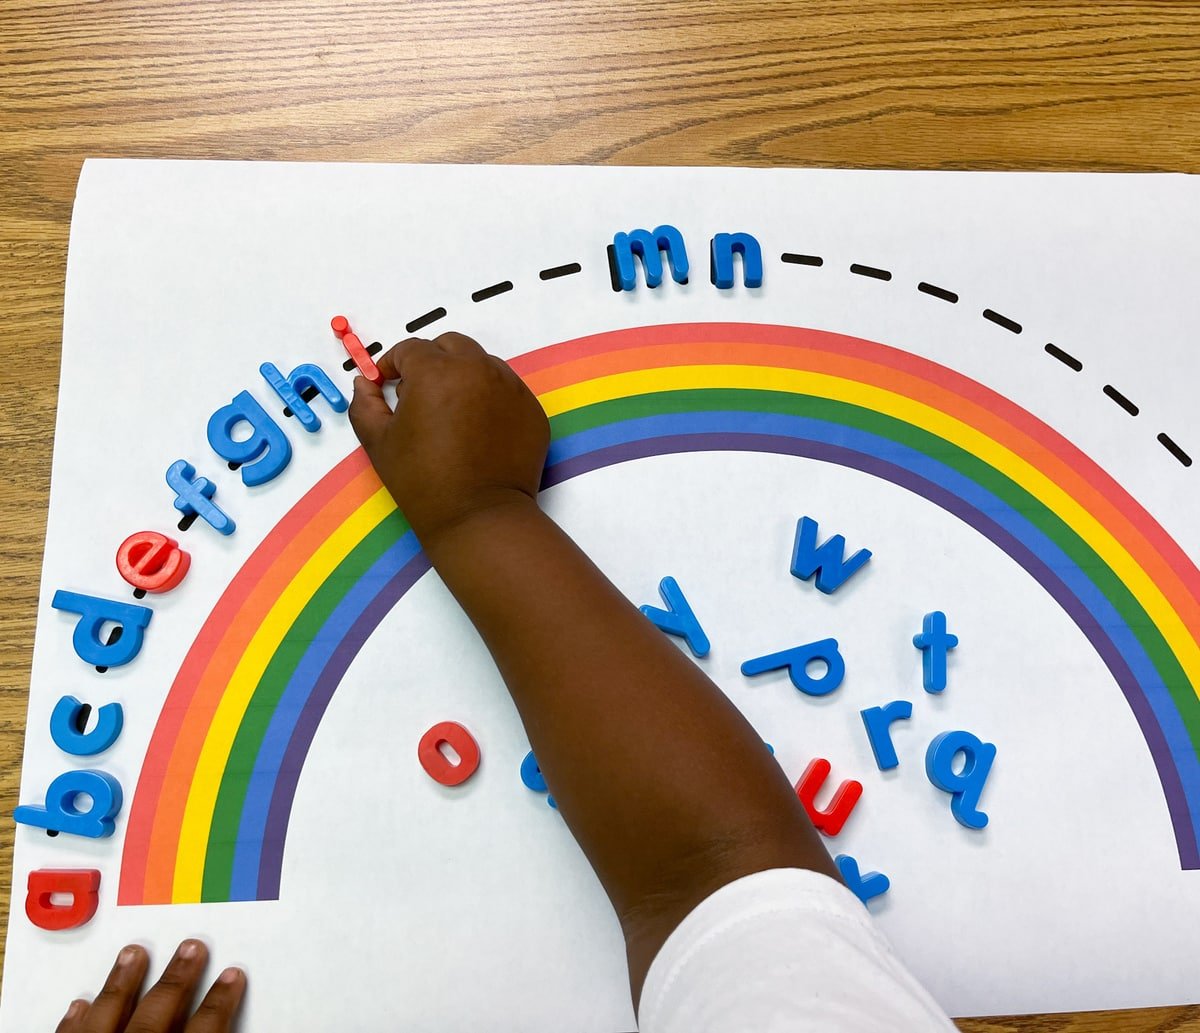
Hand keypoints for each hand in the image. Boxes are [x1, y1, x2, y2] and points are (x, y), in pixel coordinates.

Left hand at [56, 940, 244, 1032]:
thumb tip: (237, 1028)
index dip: (219, 1003)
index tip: (232, 977)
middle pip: (154, 1019)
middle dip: (175, 981)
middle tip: (190, 948)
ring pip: (106, 1021)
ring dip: (121, 986)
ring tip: (132, 954)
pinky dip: (73, 1024)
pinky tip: (80, 1005)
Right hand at [348, 332, 549, 549]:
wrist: (478, 517)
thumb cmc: (424, 482)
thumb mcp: (379, 442)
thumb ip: (365, 404)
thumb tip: (365, 383)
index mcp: (436, 371)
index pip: (411, 349)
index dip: (393, 365)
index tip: (388, 384)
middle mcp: (478, 370)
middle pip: (451, 346)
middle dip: (431, 361)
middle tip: (420, 393)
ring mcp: (510, 388)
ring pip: (482, 364)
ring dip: (463, 376)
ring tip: (451, 412)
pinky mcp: (531, 410)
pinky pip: (506, 390)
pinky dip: (490, 399)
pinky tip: (478, 429)